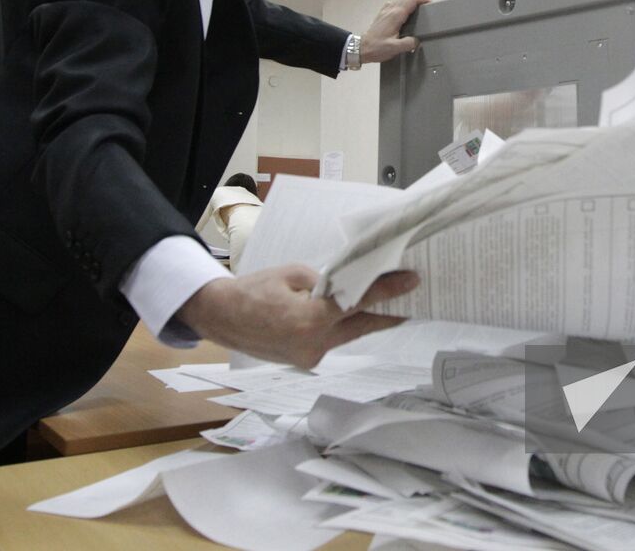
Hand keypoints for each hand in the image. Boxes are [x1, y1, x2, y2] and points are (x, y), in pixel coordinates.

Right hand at [176, 264, 418, 368]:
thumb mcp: (293, 273)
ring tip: (388, 303)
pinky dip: (343, 327)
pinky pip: (333, 341)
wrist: (222, 318)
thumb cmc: (253, 290)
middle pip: (362, 325)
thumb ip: (326, 282)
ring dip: (366, 319)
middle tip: (412, 296)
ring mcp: (309, 358)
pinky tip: (352, 315)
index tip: (411, 281)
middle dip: (388, 311)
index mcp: (308, 320)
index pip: (357, 303)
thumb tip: (352, 284)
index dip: (387, 291)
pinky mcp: (306, 361)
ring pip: (348, 334)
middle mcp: (312, 344)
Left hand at [361, 0, 429, 63]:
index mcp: (396, 15)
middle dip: (418, 1)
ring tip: (416, 12)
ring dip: (409, 3)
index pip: (411, 0)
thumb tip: (417, 40)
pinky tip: (402, 14)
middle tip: (426, 9)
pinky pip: (393, 5)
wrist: (361, 48)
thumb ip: (408, 43)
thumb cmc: (377, 48)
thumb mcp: (395, 48)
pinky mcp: (381, 15)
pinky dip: (401, 6)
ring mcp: (385, 11)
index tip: (430, 4)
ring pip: (400, 0)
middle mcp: (390, 10)